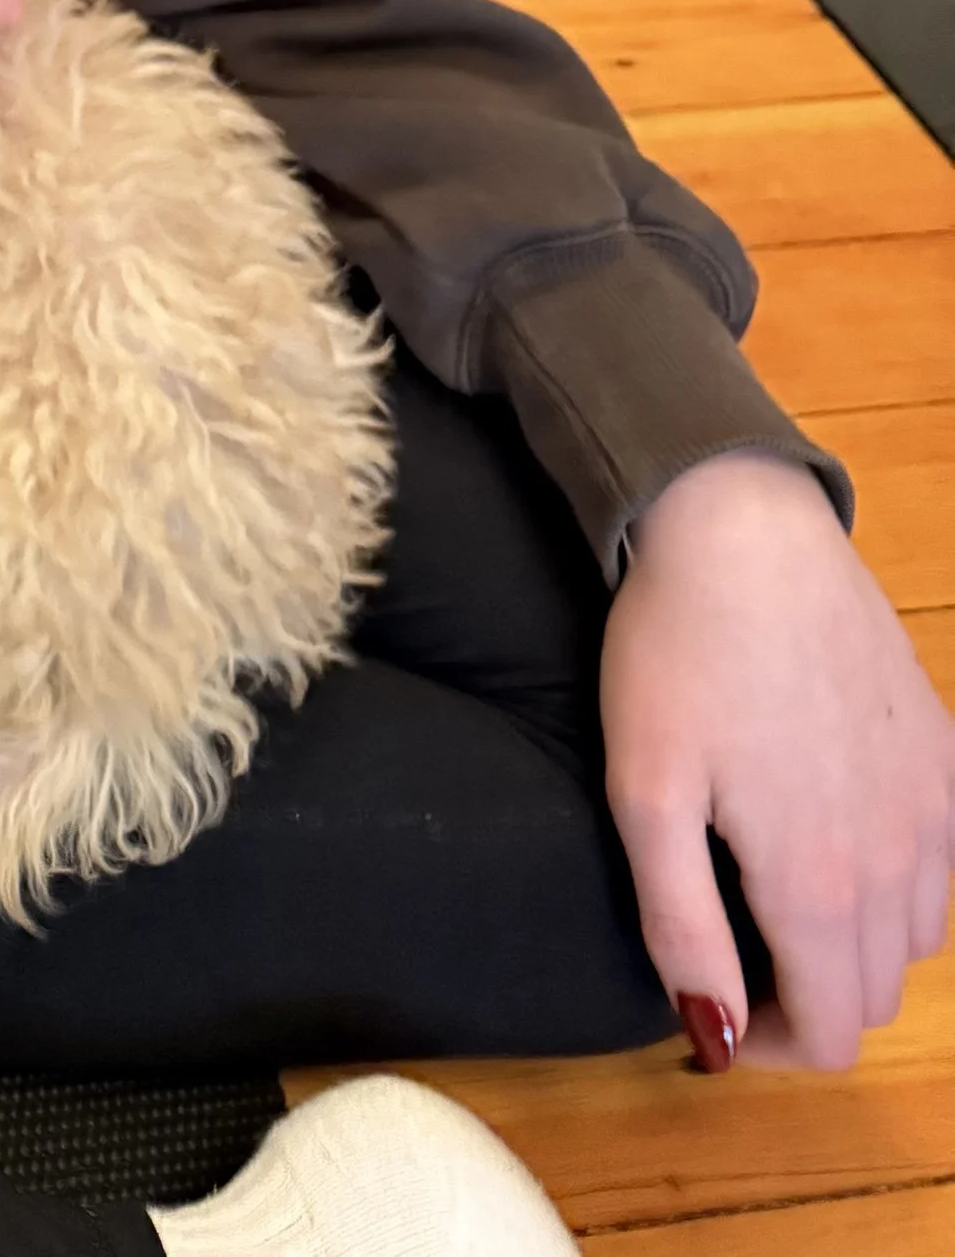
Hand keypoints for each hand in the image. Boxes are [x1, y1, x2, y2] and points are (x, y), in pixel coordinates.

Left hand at [602, 451, 953, 1067]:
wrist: (742, 527)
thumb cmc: (676, 652)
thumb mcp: (646, 791)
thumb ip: (681, 924)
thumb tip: (715, 1037)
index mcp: (821, 882)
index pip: (829, 1033)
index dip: (767, 1043)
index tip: (713, 1001)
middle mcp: (900, 857)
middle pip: (874, 991)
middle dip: (807, 995)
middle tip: (734, 944)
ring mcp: (935, 803)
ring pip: (917, 933)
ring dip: (855, 940)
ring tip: (777, 886)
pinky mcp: (947, 751)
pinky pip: (943, 859)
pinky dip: (899, 876)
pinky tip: (836, 825)